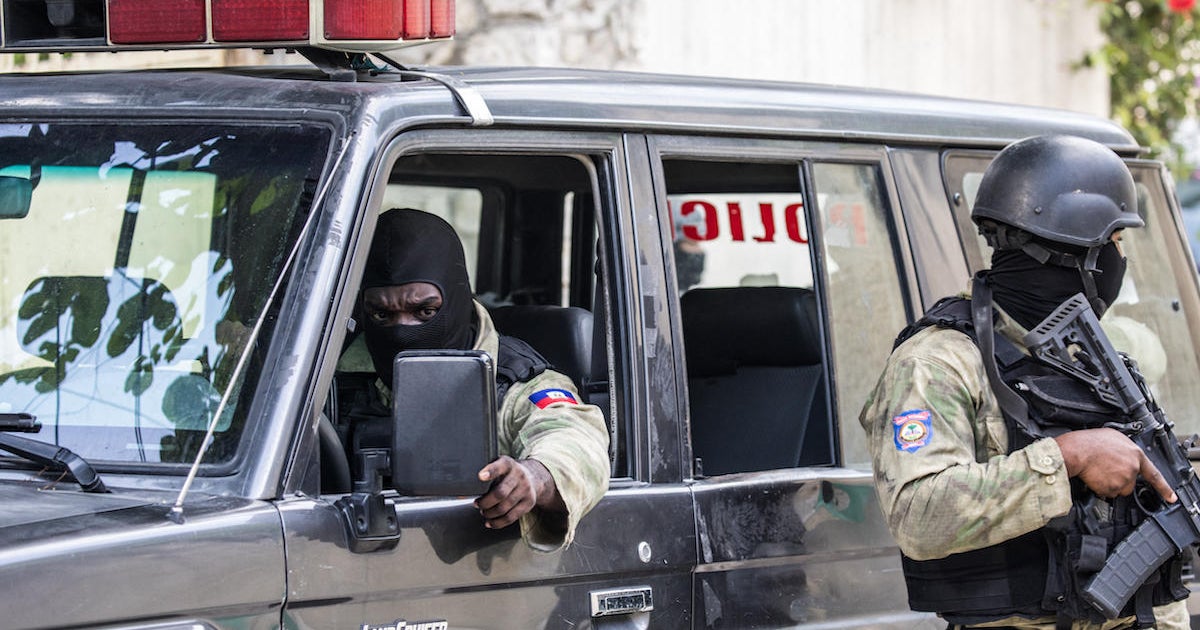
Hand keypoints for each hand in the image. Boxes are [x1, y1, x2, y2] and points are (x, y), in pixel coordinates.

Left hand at [474, 456, 564, 528]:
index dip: (490, 471)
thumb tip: (467, 484)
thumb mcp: (499, 464)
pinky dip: (498, 522)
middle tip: (477, 504)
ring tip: (483, 512)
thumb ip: (487, 470)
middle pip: (500, 493)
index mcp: (508, 464)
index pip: (499, 466)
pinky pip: (511, 517)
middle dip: (485, 502)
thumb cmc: (507, 472)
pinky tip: (490, 522)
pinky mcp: (529, 503)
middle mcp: (519, 476)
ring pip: (504, 508)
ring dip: (490, 513)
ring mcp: (526, 490)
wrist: (532, 477)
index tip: (480, 476)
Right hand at [1054, 428, 1176, 502]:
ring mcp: (1123, 480)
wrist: (1077, 451)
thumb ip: (1125, 449)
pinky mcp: (1112, 489)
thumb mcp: (1113, 437)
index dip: (1164, 488)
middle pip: (1131, 483)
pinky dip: (1100, 488)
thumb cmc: (1089, 442)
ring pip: (1119, 489)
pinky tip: (1094, 476)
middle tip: (1106, 469)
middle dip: (1120, 480)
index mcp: (1135, 454)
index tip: (1170, 497)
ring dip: (1110, 484)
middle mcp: (1132, 468)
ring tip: (1098, 471)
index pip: (1154, 474)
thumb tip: (1124, 454)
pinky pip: (1107, 493)